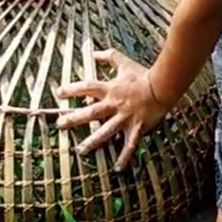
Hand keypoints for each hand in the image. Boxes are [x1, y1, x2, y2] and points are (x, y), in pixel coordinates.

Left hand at [55, 49, 172, 169]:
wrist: (163, 86)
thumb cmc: (143, 75)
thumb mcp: (124, 63)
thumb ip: (109, 57)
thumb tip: (94, 53)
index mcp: (110, 89)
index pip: (87, 88)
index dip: (72, 89)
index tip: (58, 93)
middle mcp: (115, 104)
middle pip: (92, 112)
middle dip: (75, 119)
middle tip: (60, 125)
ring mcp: (125, 117)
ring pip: (106, 131)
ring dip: (93, 141)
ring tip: (80, 150)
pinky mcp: (136, 127)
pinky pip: (129, 144)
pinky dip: (124, 157)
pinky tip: (117, 168)